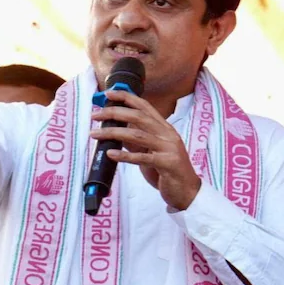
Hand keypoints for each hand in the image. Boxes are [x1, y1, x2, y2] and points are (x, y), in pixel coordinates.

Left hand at [90, 91, 200, 209]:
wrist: (188, 191)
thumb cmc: (167, 170)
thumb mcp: (152, 151)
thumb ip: (138, 141)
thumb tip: (116, 132)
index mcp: (164, 128)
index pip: (144, 106)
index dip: (126, 97)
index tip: (108, 93)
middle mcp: (167, 134)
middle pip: (138, 117)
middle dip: (114, 113)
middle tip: (95, 116)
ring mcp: (169, 148)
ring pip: (137, 135)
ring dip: (113, 133)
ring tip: (95, 134)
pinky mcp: (167, 164)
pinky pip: (143, 158)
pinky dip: (124, 155)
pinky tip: (111, 154)